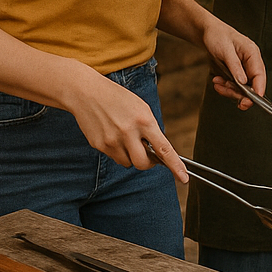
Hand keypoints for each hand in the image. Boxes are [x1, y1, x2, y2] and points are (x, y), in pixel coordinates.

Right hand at [62, 62, 188, 183]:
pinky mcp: (99, 145)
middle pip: (143, 164)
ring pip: (128, 163)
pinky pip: (114, 157)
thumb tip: (157, 153)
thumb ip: (150, 130)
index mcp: (144, 120)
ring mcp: (112, 141)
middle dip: (148, 163)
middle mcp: (128, 132)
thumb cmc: (118, 99)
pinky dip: (117, 151)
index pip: (164, 149)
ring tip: (125, 136)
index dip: (175, 165)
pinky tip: (112, 134)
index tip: (184, 178)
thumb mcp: (141, 108)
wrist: (87, 93)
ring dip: (131, 156)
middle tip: (148, 154)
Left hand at [202, 16, 266, 110]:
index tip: (251, 100)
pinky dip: (226, 87)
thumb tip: (243, 81)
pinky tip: (218, 82)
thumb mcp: (225, 50)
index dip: (258, 90)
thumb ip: (235, 66)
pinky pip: (235, 85)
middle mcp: (251, 62)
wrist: (208, 32)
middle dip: (239, 92)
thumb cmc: (217, 36)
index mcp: (252, 53)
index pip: (260, 75)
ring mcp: (244, 68)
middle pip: (252, 85)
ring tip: (218, 83)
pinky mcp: (237, 73)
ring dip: (229, 89)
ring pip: (243, 88)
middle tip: (226, 92)